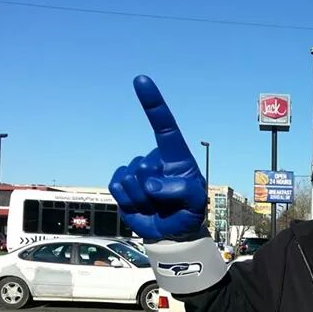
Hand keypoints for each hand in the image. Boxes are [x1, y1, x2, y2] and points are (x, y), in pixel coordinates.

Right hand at [109, 76, 206, 239]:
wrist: (172, 231)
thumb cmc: (188, 211)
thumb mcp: (196, 203)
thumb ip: (182, 191)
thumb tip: (151, 183)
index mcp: (175, 157)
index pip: (164, 127)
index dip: (153, 104)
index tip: (141, 80)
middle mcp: (154, 159)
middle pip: (145, 167)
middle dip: (154, 191)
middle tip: (166, 203)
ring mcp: (136, 170)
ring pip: (130, 179)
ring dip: (142, 199)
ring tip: (155, 206)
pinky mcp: (121, 184)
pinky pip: (116, 188)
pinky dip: (128, 202)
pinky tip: (140, 205)